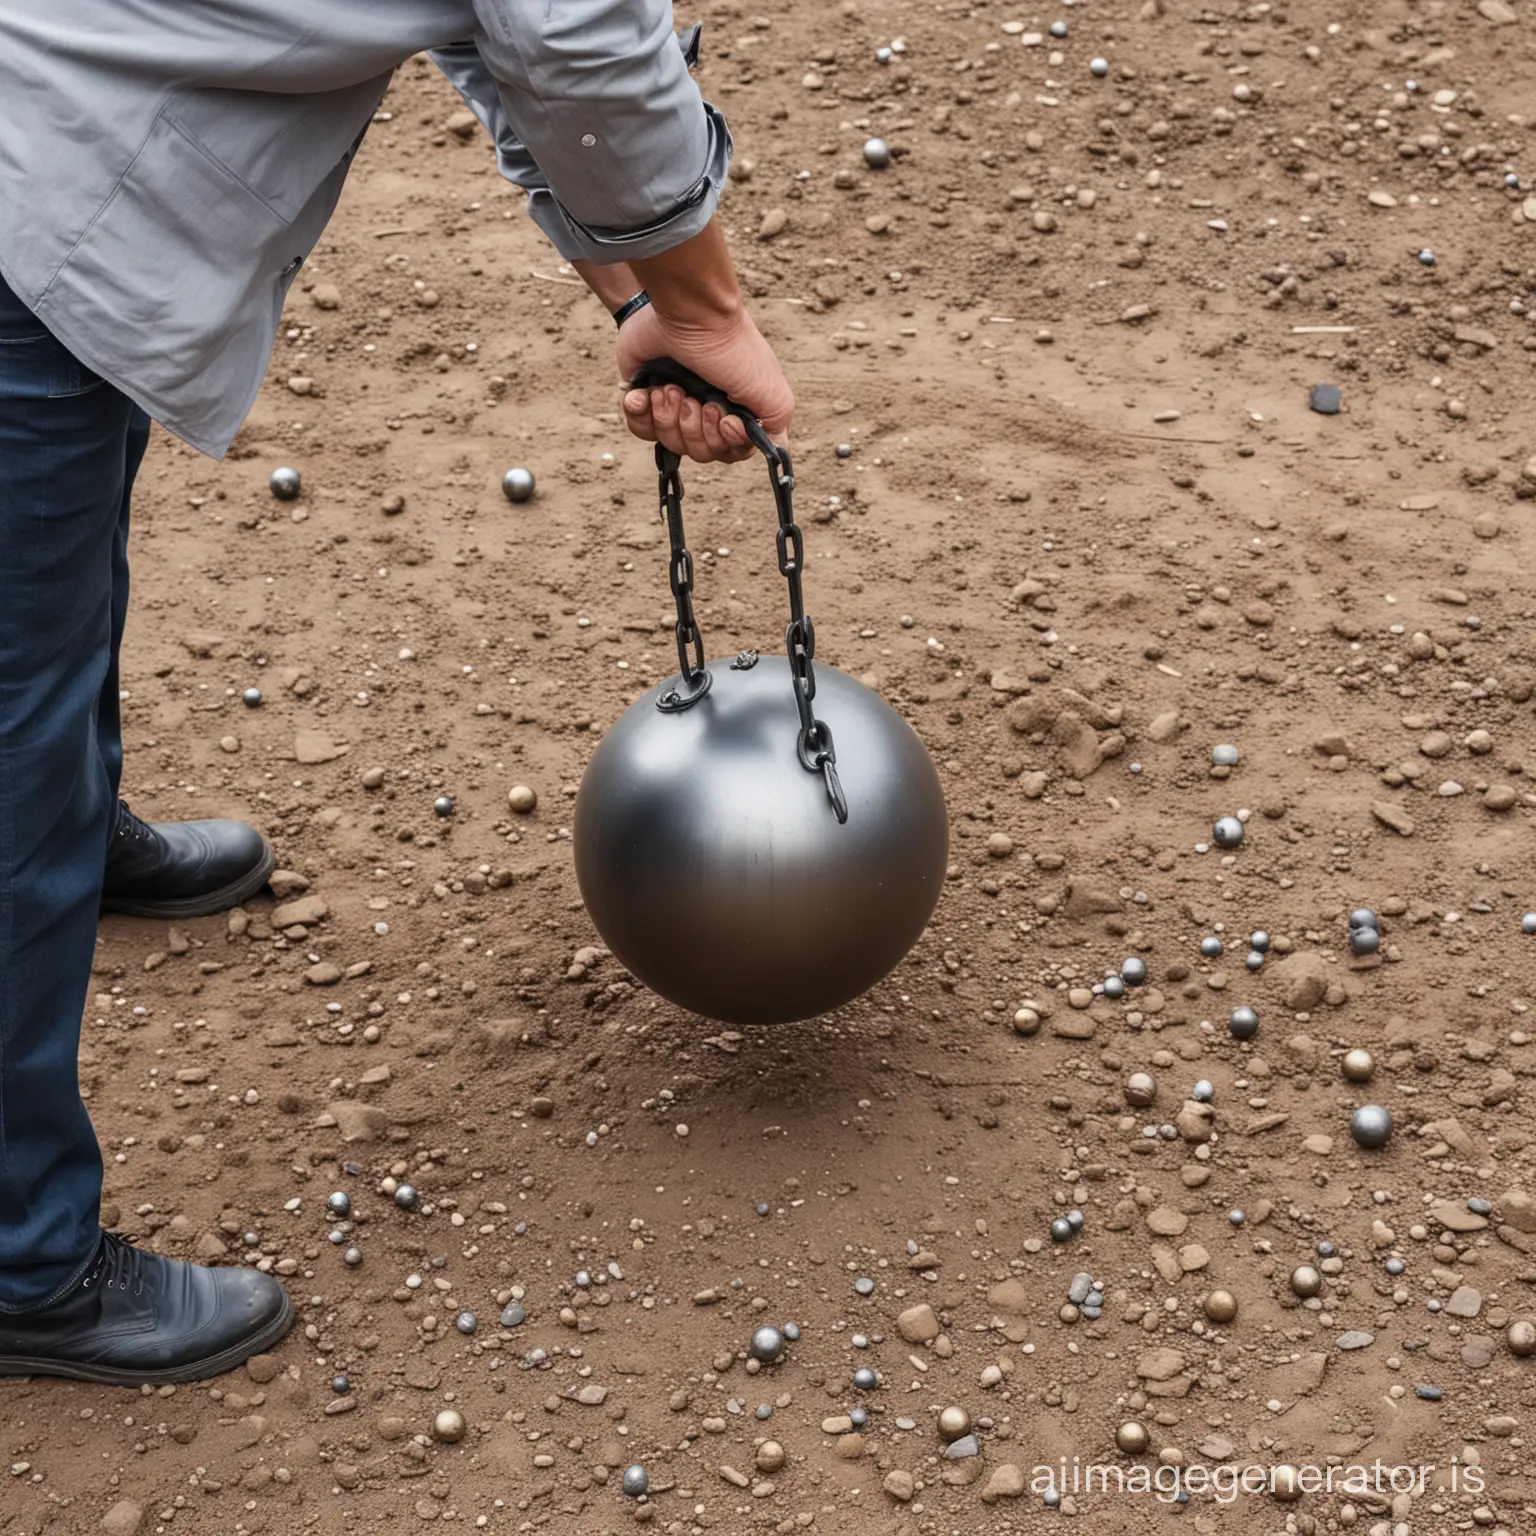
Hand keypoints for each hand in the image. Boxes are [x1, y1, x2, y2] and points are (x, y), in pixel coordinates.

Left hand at [617, 303, 793, 464]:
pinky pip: (639, 427)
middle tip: (696, 399)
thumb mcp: (773, 394)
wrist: (689, 314)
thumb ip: (775, 428)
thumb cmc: (734, 352)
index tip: (726, 421)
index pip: (727, 452)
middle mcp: (705, 410)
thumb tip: (774, 450)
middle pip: (698, 451)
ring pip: (669, 442)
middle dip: (696, 429)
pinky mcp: (646, 394)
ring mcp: (675, 403)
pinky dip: (641, 413)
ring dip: (670, 416)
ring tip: (672, 387)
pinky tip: (650, 392)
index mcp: (734, 412)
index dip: (724, 444)